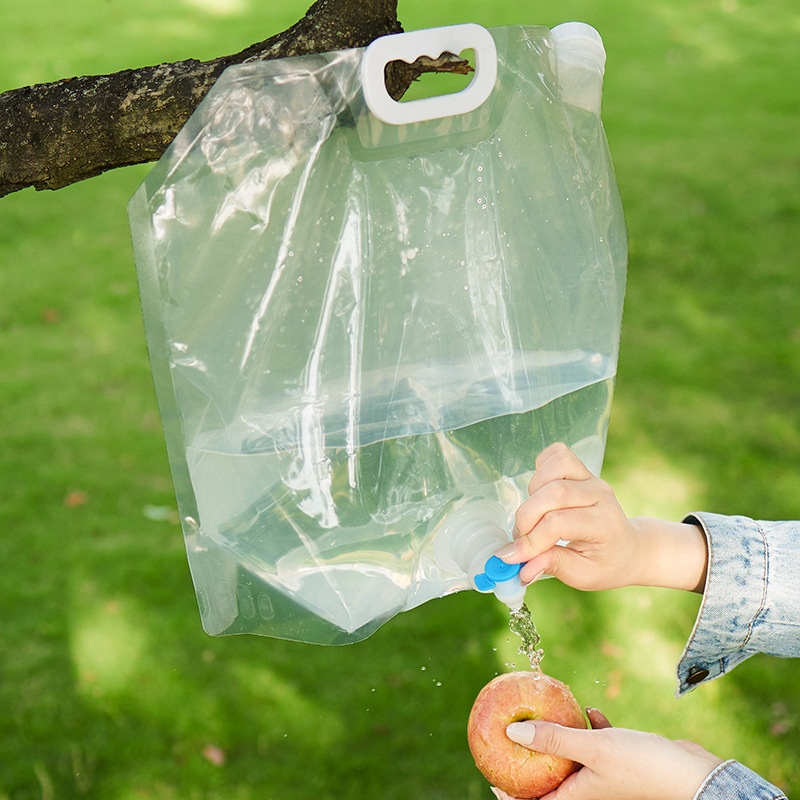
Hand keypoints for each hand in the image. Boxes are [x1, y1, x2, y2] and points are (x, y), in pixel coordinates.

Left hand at [492, 709, 722, 799]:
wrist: (693, 774)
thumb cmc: (644, 766)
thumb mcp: (593, 748)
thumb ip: (554, 739)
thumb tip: (512, 733)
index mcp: (577, 796)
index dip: (510, 794)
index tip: (491, 774)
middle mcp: (589, 789)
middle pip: (551, 777)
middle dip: (532, 757)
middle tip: (513, 733)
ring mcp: (605, 775)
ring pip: (573, 757)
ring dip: (562, 737)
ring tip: (547, 714)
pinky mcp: (622, 760)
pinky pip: (597, 743)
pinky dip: (590, 727)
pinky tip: (590, 709)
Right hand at [496, 443, 707, 592]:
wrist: (627, 549)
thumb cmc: (604, 563)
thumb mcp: (582, 575)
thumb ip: (551, 566)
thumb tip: (520, 566)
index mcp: (604, 524)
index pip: (558, 523)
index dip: (530, 540)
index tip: (511, 557)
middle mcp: (600, 495)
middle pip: (554, 493)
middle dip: (526, 517)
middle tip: (520, 538)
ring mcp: (591, 478)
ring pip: (556, 466)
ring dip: (534, 491)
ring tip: (534, 515)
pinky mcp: (582, 469)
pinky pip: (557, 454)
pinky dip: (541, 469)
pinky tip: (540, 493)